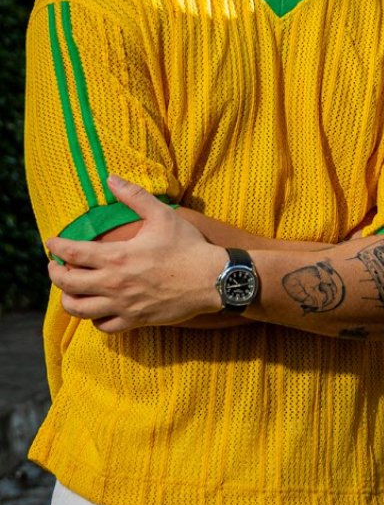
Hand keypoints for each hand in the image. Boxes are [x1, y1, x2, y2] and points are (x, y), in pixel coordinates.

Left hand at [47, 175, 223, 332]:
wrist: (212, 279)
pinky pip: (102, 325)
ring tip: (70, 288)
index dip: (57, 247)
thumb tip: (110, 179)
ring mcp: (122, 305)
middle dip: (55, 273)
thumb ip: (134, 196)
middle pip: (67, 283)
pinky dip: (94, 317)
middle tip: (55, 265)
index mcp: (117, 257)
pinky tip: (98, 307)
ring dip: (68, 298)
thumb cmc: (187, 246)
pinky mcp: (134, 320)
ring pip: (78, 309)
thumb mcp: (162, 215)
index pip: (73, 253)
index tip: (52, 242)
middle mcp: (114, 284)